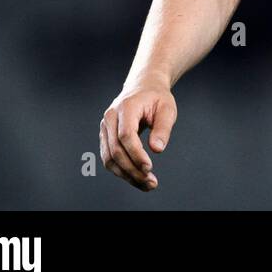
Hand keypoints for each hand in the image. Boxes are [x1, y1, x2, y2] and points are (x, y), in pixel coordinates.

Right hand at [100, 76, 176, 191]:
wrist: (143, 87)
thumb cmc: (157, 98)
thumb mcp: (167, 108)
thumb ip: (163, 128)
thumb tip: (157, 149)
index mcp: (125, 107)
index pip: (126, 135)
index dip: (136, 154)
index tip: (149, 168)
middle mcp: (110, 117)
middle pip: (116, 150)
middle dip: (132, 169)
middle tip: (151, 182)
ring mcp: (105, 128)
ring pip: (109, 158)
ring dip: (126, 174)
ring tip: (146, 184)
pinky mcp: (105, 137)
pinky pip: (109, 158)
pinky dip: (122, 171)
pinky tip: (137, 178)